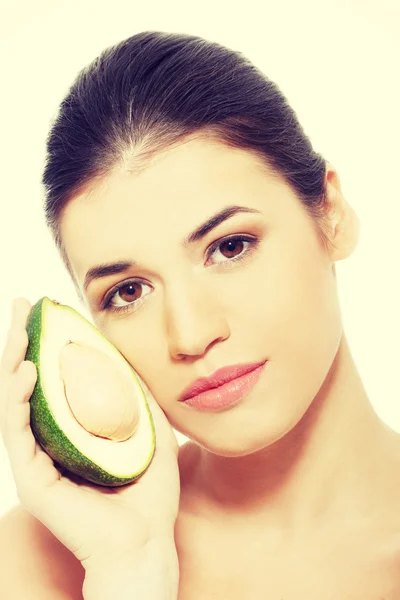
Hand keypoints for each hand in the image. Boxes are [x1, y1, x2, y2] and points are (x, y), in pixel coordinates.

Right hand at [0, 298, 179, 572]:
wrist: (148, 541)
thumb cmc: (149, 492)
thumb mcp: (149, 431)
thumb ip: (138, 398)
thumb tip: (131, 358)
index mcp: (71, 431)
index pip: (50, 380)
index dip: (46, 344)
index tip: (47, 310)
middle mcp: (48, 441)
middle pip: (26, 382)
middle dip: (20, 342)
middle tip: (20, 305)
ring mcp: (36, 459)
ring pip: (14, 400)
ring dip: (12, 361)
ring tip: (19, 329)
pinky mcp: (31, 477)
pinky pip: (16, 430)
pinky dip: (17, 397)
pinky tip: (26, 369)